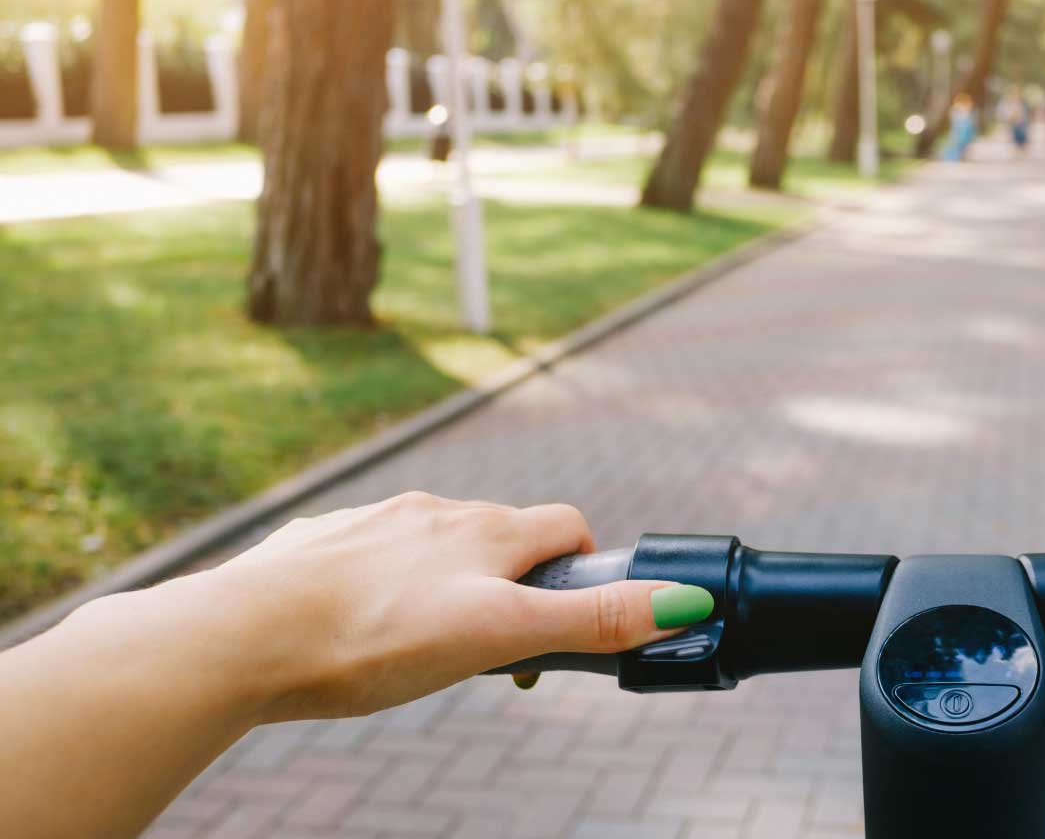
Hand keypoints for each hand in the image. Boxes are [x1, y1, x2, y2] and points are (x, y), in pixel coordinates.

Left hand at [85, 492, 709, 723]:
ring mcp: (370, 523)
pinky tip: (355, 628)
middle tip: (498, 649)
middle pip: (500, 536)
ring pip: (430, 545)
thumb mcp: (499, 637)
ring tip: (423, 646)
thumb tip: (685, 601)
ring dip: (445, 582)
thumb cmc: (374, 638)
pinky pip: (363, 556)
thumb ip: (590, 619)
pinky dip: (376, 586)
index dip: (586, 564)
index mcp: (487, 531)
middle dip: (514, 582)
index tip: (576, 614)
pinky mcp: (314, 544)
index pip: (566, 525)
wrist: (242, 636)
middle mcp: (434, 511)